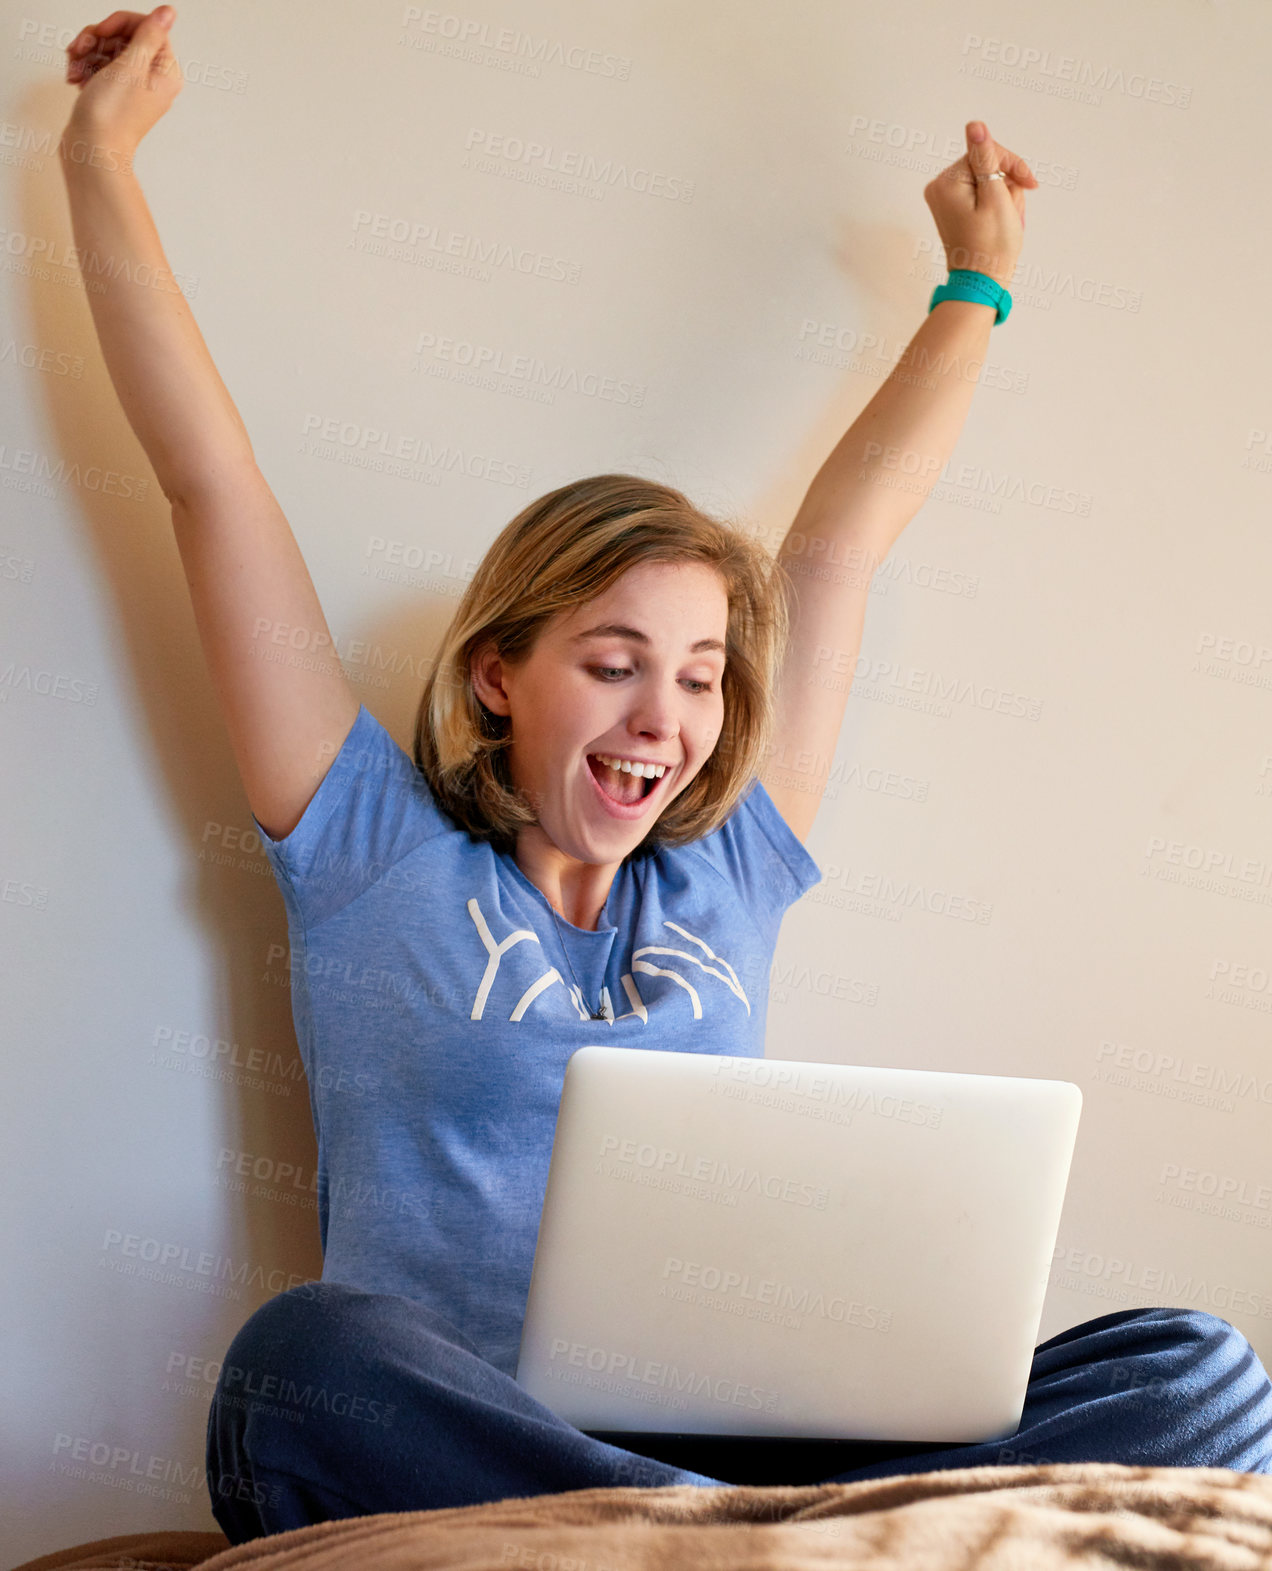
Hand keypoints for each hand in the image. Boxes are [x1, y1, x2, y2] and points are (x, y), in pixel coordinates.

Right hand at [63, 6, 181, 153]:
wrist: (93, 151)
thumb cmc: (112, 114)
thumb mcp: (132, 65)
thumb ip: (150, 35)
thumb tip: (168, 12)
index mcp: (165, 72)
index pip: (147, 28)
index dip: (119, 24)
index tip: (100, 33)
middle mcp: (153, 79)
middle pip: (124, 37)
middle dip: (97, 39)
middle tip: (80, 50)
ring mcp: (132, 88)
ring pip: (108, 51)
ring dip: (86, 53)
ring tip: (74, 68)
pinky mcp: (114, 95)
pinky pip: (99, 68)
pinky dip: (84, 68)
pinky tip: (74, 78)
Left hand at [924, 121, 1036, 289]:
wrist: (982, 283)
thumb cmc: (992, 246)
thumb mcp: (995, 197)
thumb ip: (986, 159)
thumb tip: (975, 125)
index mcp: (946, 182)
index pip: (986, 151)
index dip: (1011, 166)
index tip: (1030, 184)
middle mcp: (939, 188)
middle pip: (986, 166)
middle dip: (1007, 186)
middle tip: (1012, 213)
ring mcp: (945, 199)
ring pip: (988, 180)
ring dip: (1005, 198)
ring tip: (1007, 222)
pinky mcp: (953, 209)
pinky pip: (982, 194)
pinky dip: (997, 205)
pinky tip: (1000, 223)